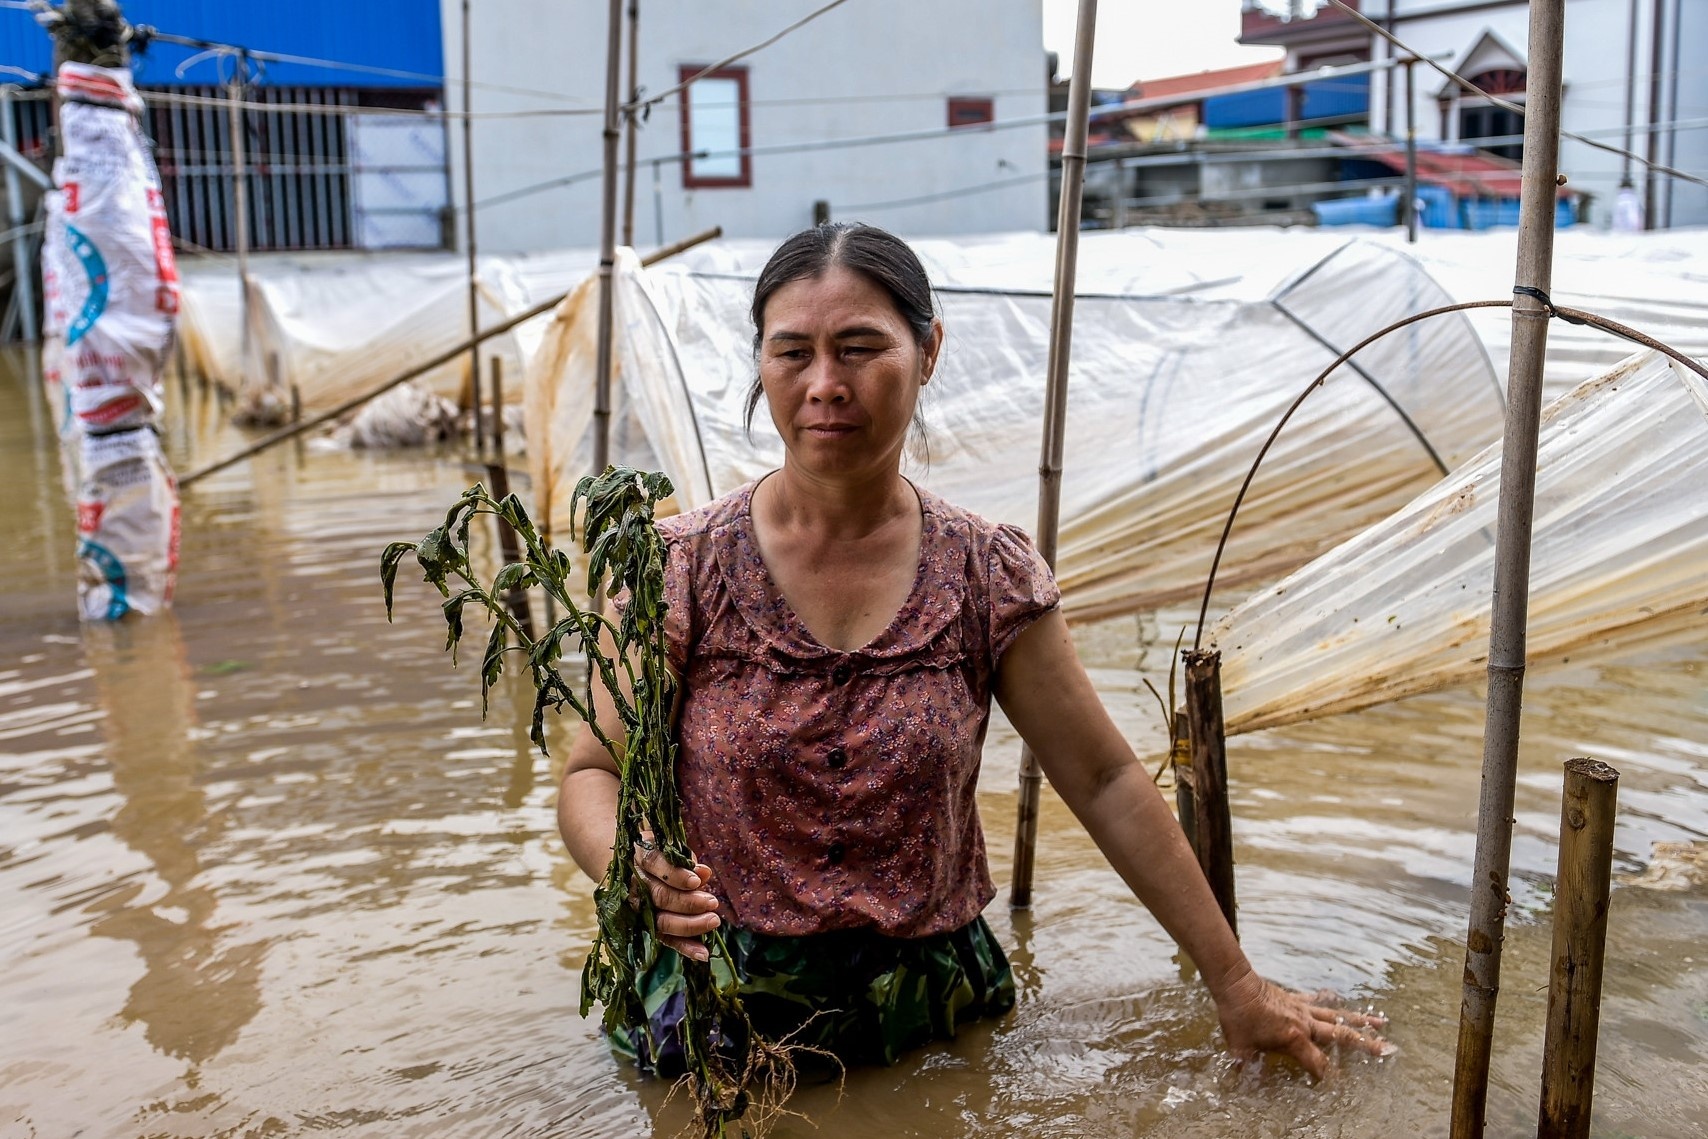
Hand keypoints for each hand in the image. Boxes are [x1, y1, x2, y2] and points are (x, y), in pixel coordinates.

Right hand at [632, 839, 720, 961]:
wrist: (631, 867)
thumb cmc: (661, 855)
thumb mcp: (671, 850)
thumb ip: (686, 861)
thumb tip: (704, 873)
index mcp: (640, 857)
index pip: (654, 863)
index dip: (675, 874)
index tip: (696, 881)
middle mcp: (635, 884)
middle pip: (659, 896)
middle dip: (687, 902)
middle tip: (712, 903)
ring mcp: (639, 909)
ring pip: (661, 921)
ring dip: (689, 924)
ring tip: (713, 921)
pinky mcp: (647, 926)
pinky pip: (665, 939)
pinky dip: (684, 947)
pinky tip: (703, 954)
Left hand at [1214, 968, 1391, 1080]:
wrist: (1235, 984)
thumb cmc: (1238, 1017)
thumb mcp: (1240, 1048)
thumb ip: (1246, 1066)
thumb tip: (1240, 1079)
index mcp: (1294, 1038)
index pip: (1317, 1063)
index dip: (1325, 1076)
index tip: (1331, 1084)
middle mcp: (1305, 1024)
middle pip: (1342, 1036)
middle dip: (1366, 1044)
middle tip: (1389, 1049)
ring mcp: (1303, 1010)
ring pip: (1337, 1016)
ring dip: (1360, 1020)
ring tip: (1382, 1022)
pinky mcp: (1296, 999)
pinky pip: (1317, 1001)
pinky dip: (1329, 1000)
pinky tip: (1339, 998)